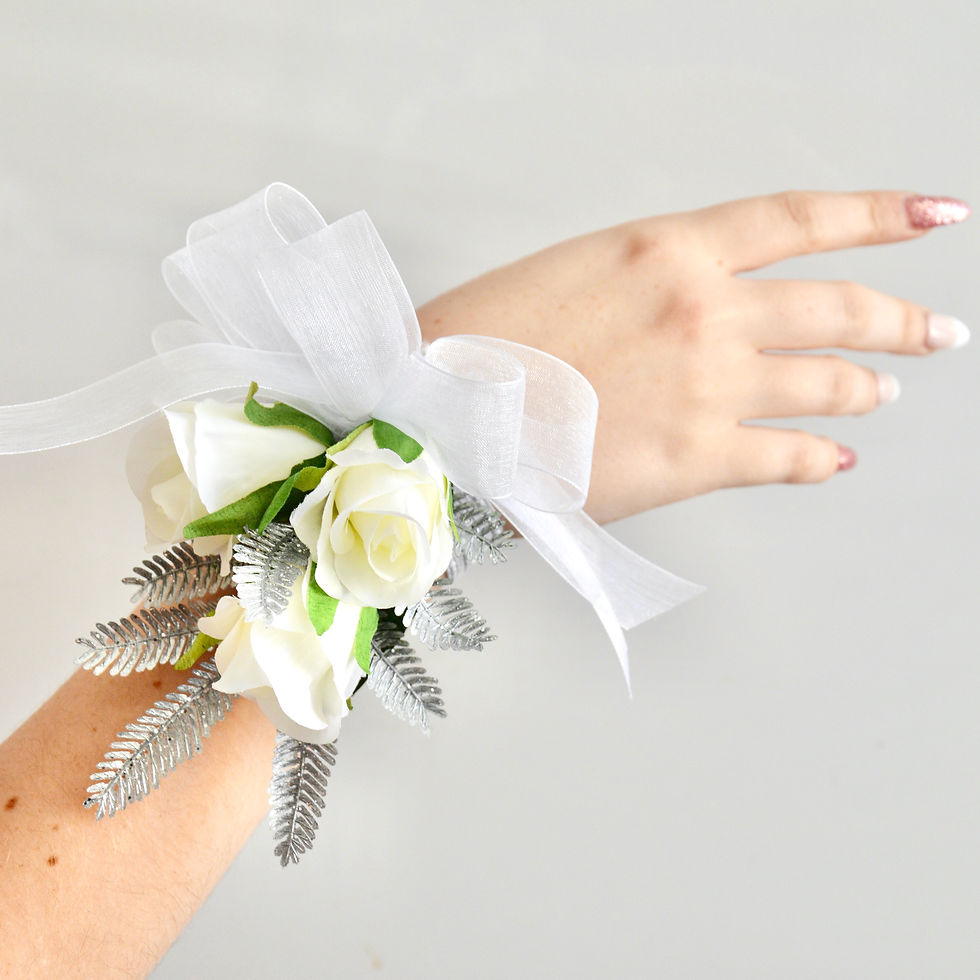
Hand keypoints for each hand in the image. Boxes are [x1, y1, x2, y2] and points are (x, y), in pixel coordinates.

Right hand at [417, 190, 969, 523]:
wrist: (440, 416)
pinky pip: (786, 457)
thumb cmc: (483, 344)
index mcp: (668, 249)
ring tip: (882, 392)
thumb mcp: (576, 274)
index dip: (880, 215)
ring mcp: (709, 385)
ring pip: (825, 383)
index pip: (800, 218)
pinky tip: (834, 459)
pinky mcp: (695, 459)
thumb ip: (653, 282)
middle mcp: (705, 309)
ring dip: (864, 387)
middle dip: (899, 319)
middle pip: (836, 306)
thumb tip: (704, 302)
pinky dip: (819, 459)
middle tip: (934, 332)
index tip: (935, 217)